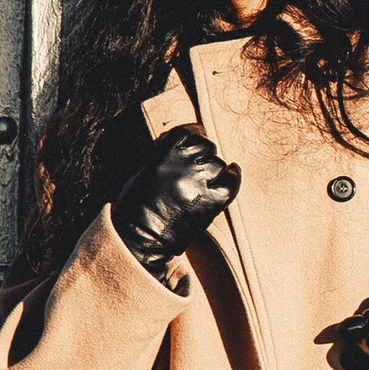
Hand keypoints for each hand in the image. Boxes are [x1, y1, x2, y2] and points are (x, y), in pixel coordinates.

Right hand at [111, 128, 239, 273]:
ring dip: (213, 170)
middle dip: (202, 154)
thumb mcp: (145, 170)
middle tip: (196, 166)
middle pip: (206, 147)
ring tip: (203, 180)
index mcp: (165, 153)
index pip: (188, 132)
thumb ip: (164, 155)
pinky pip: (232, 182)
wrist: (139, 237)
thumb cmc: (135, 206)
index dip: (194, 134)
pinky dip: (233, 177)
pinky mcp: (212, 202)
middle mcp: (185, 164)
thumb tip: (180, 145)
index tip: (196, 136)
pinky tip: (232, 173)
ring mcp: (200, 182)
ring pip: (218, 164)